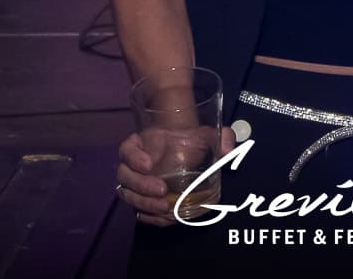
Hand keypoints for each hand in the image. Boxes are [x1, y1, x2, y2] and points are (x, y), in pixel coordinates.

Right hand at [117, 127, 235, 225]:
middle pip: (125, 177)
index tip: (150, 164)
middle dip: (141, 186)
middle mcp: (133, 165)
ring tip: (165, 208)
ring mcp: (136, 184)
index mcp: (141, 145)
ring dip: (144, 204)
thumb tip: (228, 151)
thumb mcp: (207, 134)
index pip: (127, 151)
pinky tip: (164, 219)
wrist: (187, 153)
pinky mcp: (143, 200)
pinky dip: (149, 216)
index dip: (134, 158)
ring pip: (128, 195)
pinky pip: (138, 211)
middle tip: (163, 190)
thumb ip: (221, 137)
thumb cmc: (191, 140)